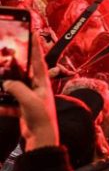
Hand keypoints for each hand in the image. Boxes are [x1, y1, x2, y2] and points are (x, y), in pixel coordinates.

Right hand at [0, 36, 57, 150]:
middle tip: (7, 54)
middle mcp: (37, 88)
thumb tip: (7, 82)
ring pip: (14, 87)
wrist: (41, 138)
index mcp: (43, 83)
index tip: (33, 33)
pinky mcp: (22, 107)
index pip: (39, 61)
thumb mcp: (29, 101)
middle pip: (24, 72)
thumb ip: (18, 89)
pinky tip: (0, 106)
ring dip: (6, 86)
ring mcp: (29, 97)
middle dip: (15, 65)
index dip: (36, 47)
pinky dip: (3, 104)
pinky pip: (9, 102)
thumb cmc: (41, 118)